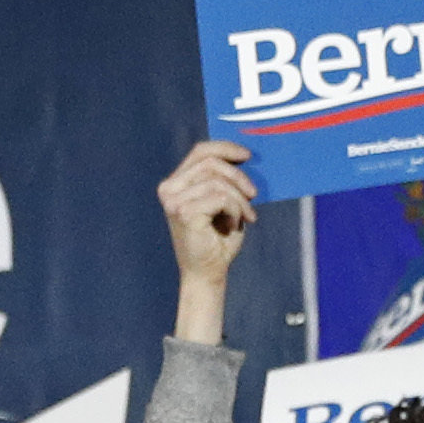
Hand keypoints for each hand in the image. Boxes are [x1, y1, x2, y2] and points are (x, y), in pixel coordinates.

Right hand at [157, 140, 261, 294]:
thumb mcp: (223, 202)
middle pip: (211, 163)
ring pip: (218, 181)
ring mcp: (174, 201)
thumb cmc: (217, 240)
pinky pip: (221, 198)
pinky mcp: (184, 213)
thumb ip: (225, 180)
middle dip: (238, 176)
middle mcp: (169, 189)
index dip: (225, 148)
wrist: (208, 274)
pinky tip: (234, 224)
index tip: (247, 155)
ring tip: (246, 216)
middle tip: (254, 194)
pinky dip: (235, 209)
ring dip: (239, 198)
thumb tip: (245, 156)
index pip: (200, 152)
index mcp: (175, 183)